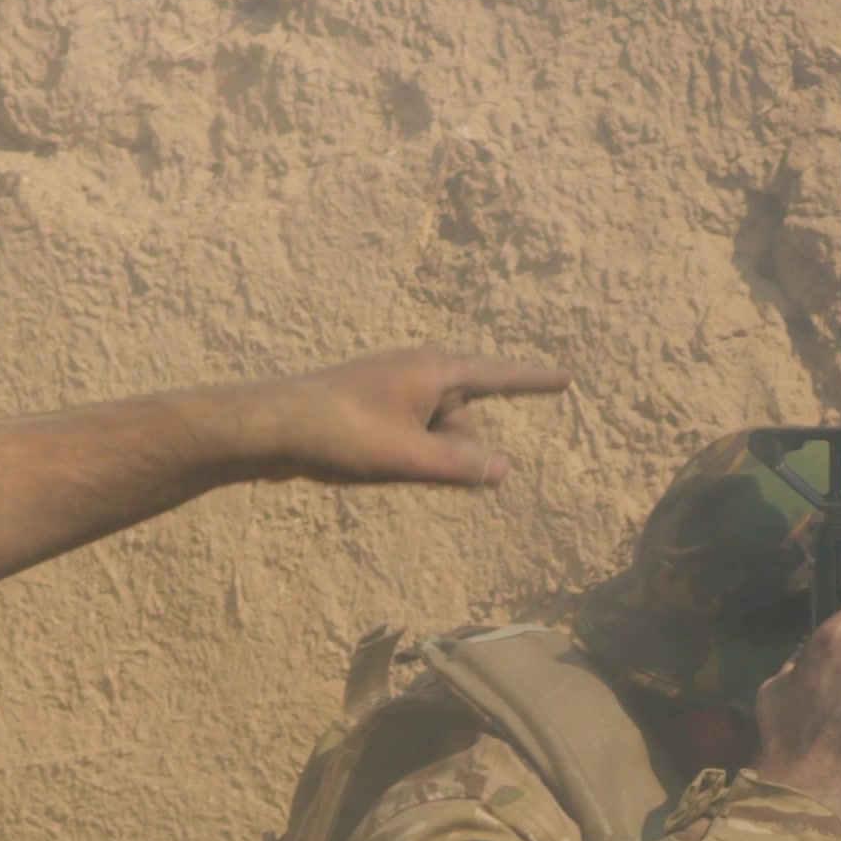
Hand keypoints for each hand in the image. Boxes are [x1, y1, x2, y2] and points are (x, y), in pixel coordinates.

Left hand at [252, 346, 572, 486]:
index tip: (567, 378)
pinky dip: (406, 454)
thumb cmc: (341, 434)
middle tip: (405, 462)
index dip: (534, 382)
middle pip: (464, 420)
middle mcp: (419, 371)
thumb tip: (505, 470)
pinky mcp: (375, 406)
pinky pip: (411, 435)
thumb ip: (461, 466)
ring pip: (436, 433)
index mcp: (434, 370)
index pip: (499, 377)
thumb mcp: (408, 457)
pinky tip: (373, 462)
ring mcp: (395, 387)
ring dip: (424, 457)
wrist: (272, 426)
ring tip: (379, 461)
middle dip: (453, 451)